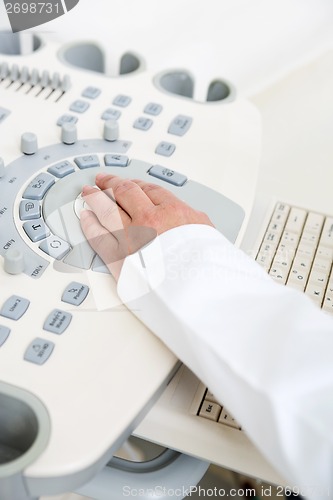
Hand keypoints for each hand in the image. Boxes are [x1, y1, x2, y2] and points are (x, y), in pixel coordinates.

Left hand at [80, 173, 213, 279]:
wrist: (194, 290)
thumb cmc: (203, 267)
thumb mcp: (206, 233)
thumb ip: (191, 220)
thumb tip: (185, 217)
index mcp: (172, 211)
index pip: (148, 189)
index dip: (134, 183)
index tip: (128, 182)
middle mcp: (149, 219)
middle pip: (124, 193)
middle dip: (112, 184)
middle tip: (103, 179)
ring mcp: (131, 237)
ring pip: (107, 209)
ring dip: (95, 198)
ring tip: (88, 192)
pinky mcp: (118, 257)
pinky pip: (98, 235)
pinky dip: (89, 224)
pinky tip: (85, 217)